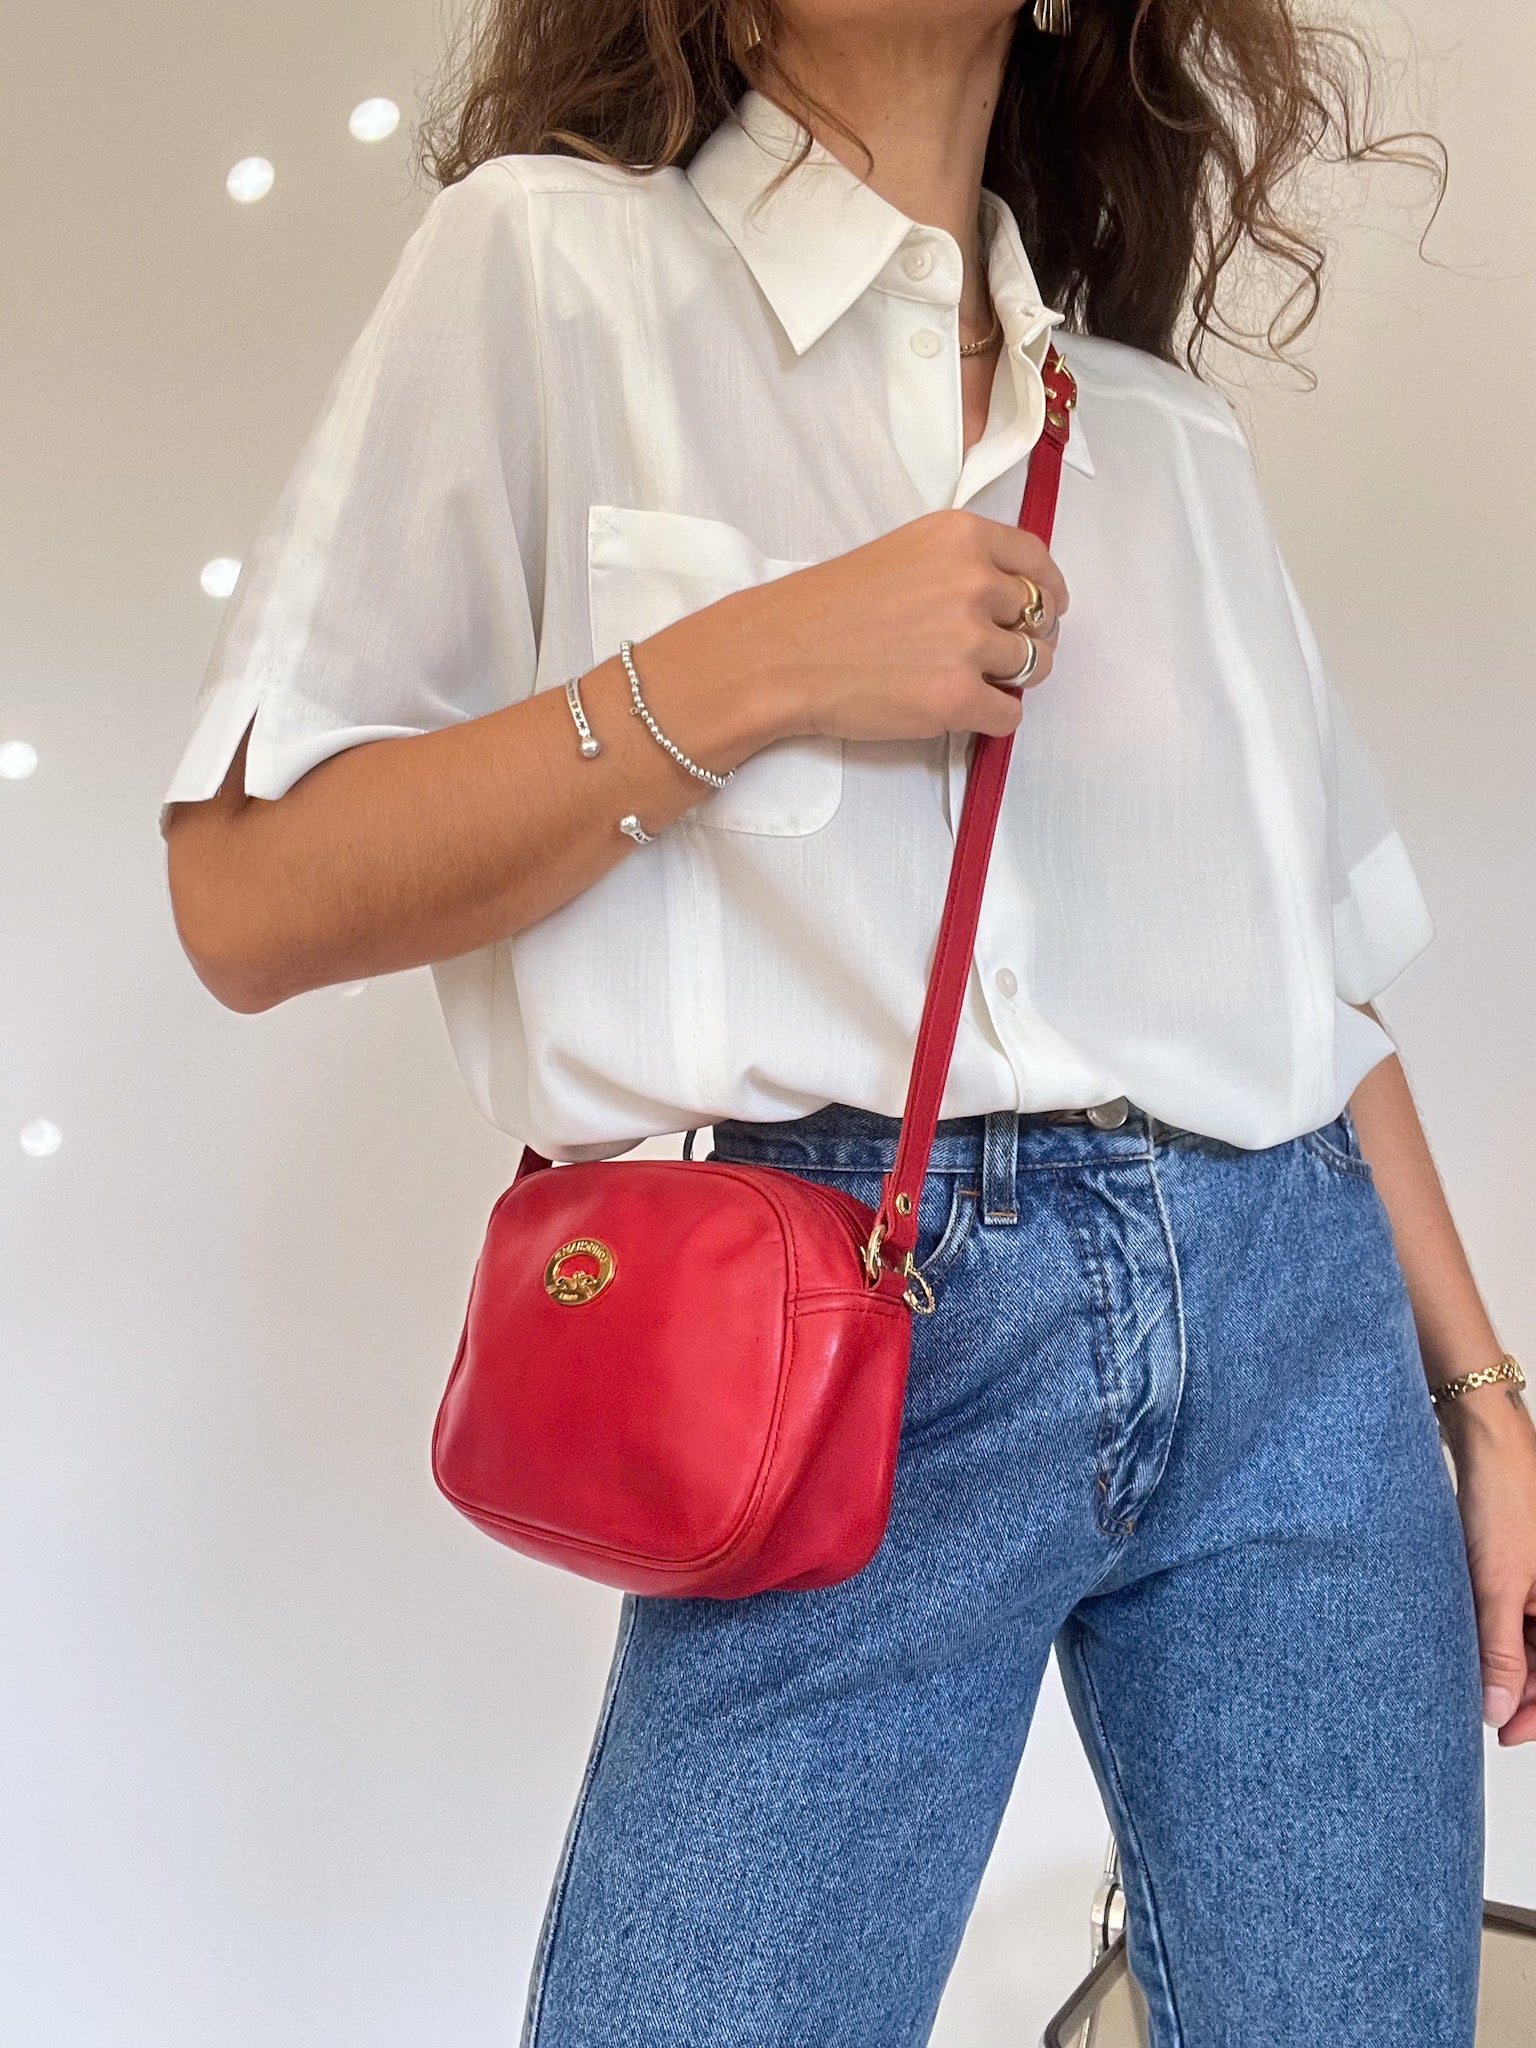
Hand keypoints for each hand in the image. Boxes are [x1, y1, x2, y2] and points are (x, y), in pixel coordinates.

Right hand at [661, 507, 1068, 750]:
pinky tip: (959, 710)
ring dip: (1011, 678)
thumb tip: (1011, 599)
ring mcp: (970, 642)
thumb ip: (960, 564)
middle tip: (993, 654)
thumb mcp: (902, 553)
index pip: (1037, 561)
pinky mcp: (959, 697)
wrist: (780, 656)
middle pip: (1041, 617)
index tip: (1047, 607)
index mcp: (961, 537)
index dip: (1048, 590)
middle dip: (1027, 638)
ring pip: (1034, 666)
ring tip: (968, 682)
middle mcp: (974, 582)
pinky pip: (1010, 714)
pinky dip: (993, 717)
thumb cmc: (827, 609)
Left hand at [1438, 1385, 1535, 1743]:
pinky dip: (1494, 1633)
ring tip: (1466, 1675)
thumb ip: (1500, 1651)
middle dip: (1517, 1691)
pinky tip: (1467, 1640)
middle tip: (1476, 1708)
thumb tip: (1498, 1708)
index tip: (1503, 1734)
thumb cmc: (1505, 1503)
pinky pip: (1514, 1616)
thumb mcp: (1499, 1587)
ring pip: (1528, 1642)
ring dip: (1503, 1663)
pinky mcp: (1521, 1569)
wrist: (1488, 1447)